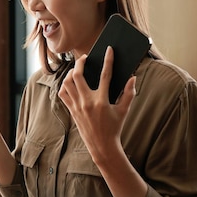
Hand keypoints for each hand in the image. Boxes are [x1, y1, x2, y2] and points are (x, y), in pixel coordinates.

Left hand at [58, 46, 135, 162]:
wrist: (102, 146)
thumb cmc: (114, 128)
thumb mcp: (124, 111)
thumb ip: (129, 93)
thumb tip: (132, 78)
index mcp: (102, 101)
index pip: (105, 75)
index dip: (108, 60)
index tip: (109, 50)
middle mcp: (87, 102)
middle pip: (78, 75)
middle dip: (80, 63)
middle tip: (85, 58)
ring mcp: (77, 106)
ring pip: (67, 83)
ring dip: (70, 73)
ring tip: (77, 69)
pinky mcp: (71, 111)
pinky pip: (63, 94)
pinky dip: (65, 85)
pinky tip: (70, 82)